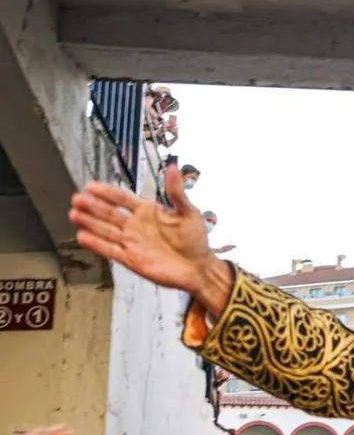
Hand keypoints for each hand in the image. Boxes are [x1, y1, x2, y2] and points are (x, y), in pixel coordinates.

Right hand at [69, 164, 232, 314]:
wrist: (199, 267)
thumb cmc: (195, 239)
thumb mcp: (189, 212)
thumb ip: (176, 192)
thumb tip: (173, 167)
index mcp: (148, 212)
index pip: (123, 198)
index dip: (107, 192)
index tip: (91, 185)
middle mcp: (136, 226)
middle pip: (109, 213)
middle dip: (93, 205)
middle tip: (77, 198)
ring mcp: (132, 242)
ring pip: (106, 230)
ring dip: (90, 222)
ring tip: (74, 213)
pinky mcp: (131, 259)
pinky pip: (110, 250)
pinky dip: (97, 244)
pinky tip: (82, 236)